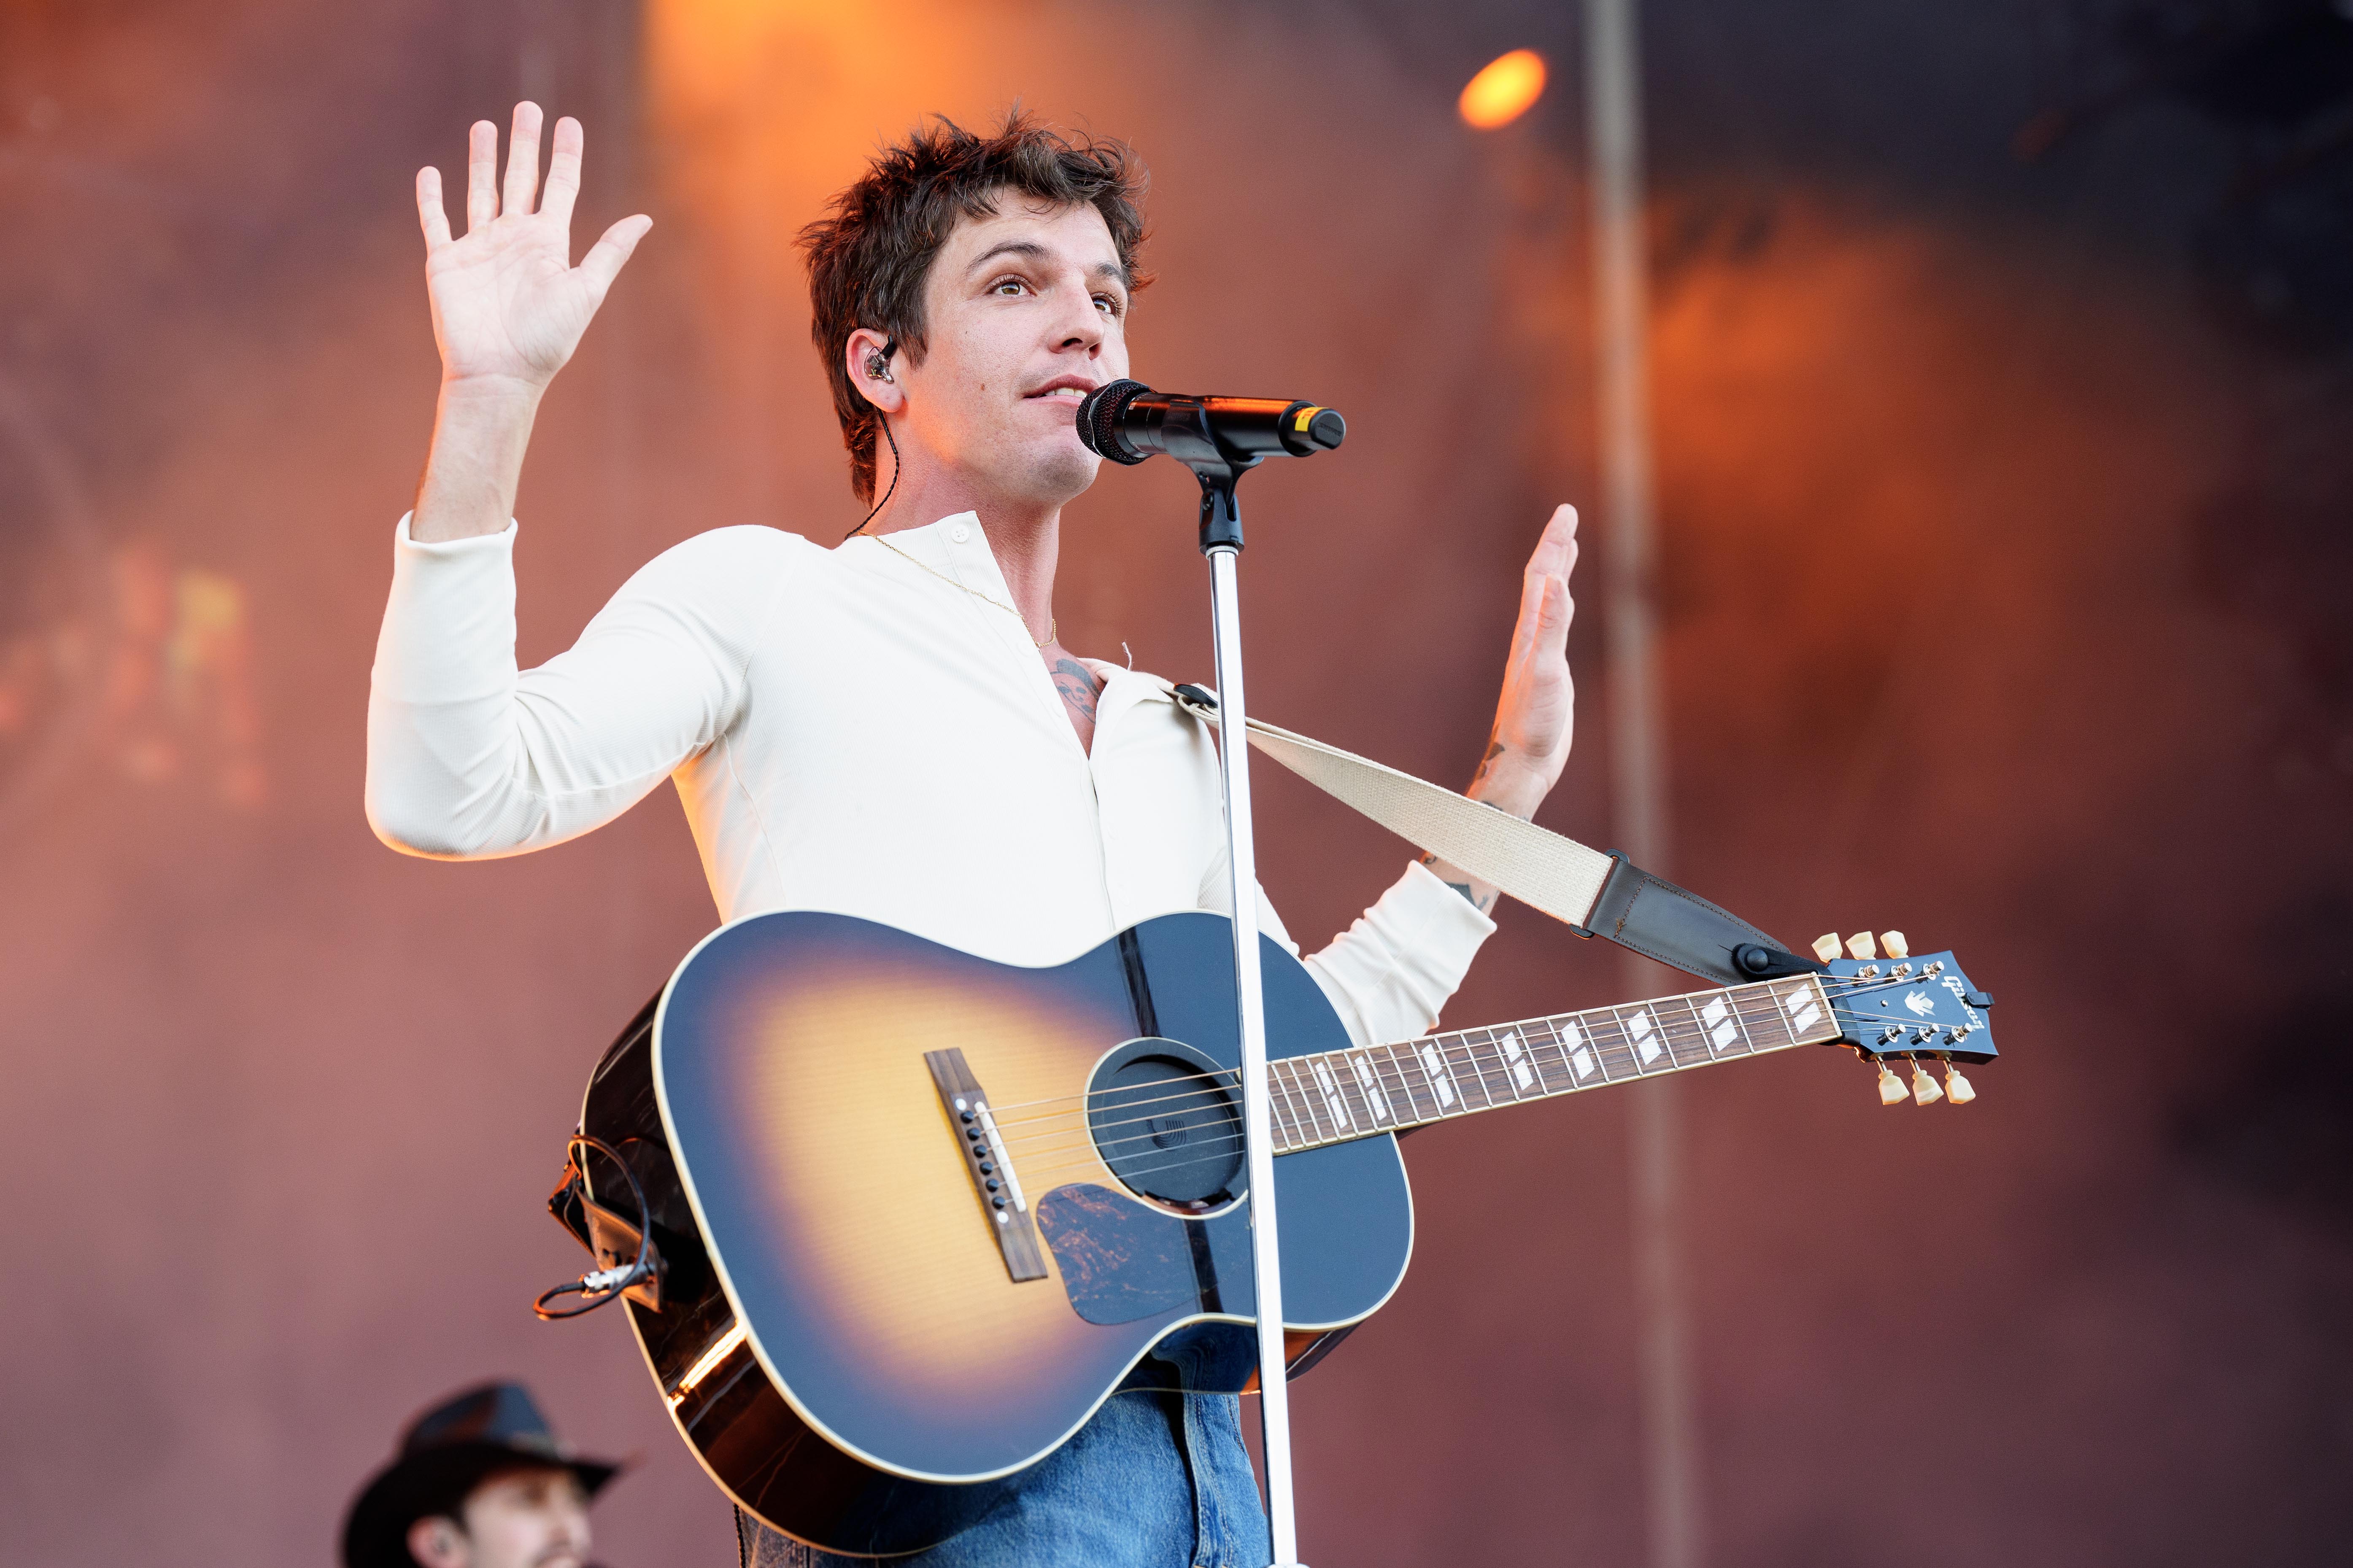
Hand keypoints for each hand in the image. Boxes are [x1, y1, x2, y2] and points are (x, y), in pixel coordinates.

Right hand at [415, 103, 649, 391]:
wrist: (499, 373)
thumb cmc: (546, 340)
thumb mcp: (585, 291)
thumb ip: (609, 252)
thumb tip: (645, 219)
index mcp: (548, 243)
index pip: (560, 186)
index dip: (565, 154)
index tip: (569, 122)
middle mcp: (515, 239)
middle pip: (521, 178)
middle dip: (524, 144)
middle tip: (528, 107)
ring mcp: (480, 248)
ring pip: (481, 191)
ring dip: (482, 160)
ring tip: (485, 125)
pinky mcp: (446, 261)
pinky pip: (436, 222)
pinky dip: (431, 198)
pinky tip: (431, 172)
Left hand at [1472, 504, 1578, 817]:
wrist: (1523, 763)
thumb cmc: (1533, 723)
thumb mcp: (1547, 672)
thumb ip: (1551, 627)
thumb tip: (1553, 581)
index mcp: (1529, 632)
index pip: (1541, 574)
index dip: (1554, 541)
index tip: (1566, 512)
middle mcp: (1531, 637)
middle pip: (1543, 580)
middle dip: (1556, 545)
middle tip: (1567, 514)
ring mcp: (1539, 653)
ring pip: (1549, 601)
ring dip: (1558, 570)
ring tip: (1567, 548)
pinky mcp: (1549, 672)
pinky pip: (1557, 626)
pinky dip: (1563, 605)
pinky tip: (1566, 605)